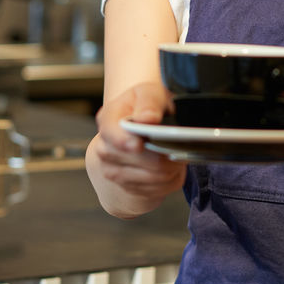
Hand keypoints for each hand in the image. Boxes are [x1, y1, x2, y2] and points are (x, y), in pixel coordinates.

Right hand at [88, 82, 186, 208]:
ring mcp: (113, 170)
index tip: (139, 144)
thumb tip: (148, 118)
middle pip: (135, 159)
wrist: (145, 124)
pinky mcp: (128, 186)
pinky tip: (173, 167)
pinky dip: (170, 179)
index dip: (125, 141)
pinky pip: (156, 190)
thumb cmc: (149, 106)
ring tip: (177, 153)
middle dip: (162, 153)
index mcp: (108, 119)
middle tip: (178, 144)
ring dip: (170, 168)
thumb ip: (149, 103)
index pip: (111, 134)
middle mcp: (105, 147)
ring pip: (150, 177)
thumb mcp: (151, 94)